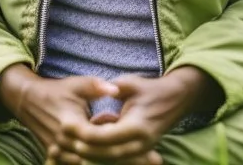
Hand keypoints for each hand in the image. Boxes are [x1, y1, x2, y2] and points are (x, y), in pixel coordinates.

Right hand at [0, 65, 126, 164]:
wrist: (28, 101)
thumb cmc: (56, 91)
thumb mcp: (77, 84)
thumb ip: (96, 87)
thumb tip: (116, 89)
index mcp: (70, 124)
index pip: (95, 138)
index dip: (113, 140)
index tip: (131, 140)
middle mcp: (63, 142)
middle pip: (92, 156)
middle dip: (114, 157)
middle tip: (142, 160)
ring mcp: (57, 151)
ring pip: (84, 164)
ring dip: (103, 163)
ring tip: (131, 162)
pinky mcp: (54, 155)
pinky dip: (89, 164)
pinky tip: (106, 162)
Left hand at [52, 69, 210, 164]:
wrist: (177, 99)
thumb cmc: (151, 89)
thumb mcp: (130, 84)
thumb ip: (110, 89)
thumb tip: (95, 93)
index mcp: (137, 126)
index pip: (105, 137)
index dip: (86, 134)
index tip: (68, 127)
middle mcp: (140, 143)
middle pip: (105, 154)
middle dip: (84, 148)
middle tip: (65, 141)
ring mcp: (141, 149)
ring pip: (110, 159)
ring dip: (91, 154)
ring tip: (71, 145)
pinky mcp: (139, 151)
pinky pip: (116, 156)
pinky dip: (101, 153)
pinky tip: (85, 146)